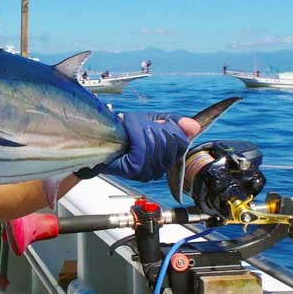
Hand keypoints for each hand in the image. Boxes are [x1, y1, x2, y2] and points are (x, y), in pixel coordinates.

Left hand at [76, 112, 198, 181]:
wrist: (99, 138)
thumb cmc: (122, 132)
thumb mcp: (151, 121)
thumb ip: (173, 123)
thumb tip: (194, 126)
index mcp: (166, 158)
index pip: (182, 143)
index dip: (172, 129)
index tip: (160, 122)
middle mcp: (159, 168)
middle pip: (170, 144)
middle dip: (156, 128)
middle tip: (142, 125)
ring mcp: (147, 172)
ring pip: (157, 147)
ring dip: (144, 132)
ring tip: (134, 128)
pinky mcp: (134, 170)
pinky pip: (143, 151)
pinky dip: (137, 137)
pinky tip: (131, 134)